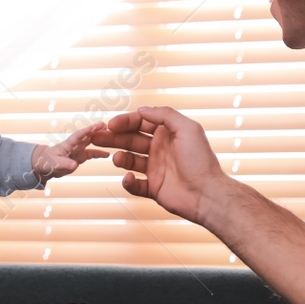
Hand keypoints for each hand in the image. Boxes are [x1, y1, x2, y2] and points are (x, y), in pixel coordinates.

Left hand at [30, 123, 110, 182]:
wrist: (44, 165)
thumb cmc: (47, 162)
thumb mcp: (55, 164)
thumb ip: (65, 164)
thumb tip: (74, 165)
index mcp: (69, 143)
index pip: (81, 134)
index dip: (90, 129)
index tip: (100, 125)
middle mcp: (75, 144)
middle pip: (88, 135)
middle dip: (98, 130)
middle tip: (109, 126)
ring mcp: (79, 149)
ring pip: (91, 142)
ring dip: (101, 139)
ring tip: (113, 137)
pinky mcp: (80, 156)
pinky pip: (92, 153)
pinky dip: (100, 153)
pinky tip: (108, 154)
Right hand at [88, 106, 225, 223]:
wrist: (207, 194)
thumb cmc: (200, 160)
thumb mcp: (187, 128)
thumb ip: (165, 115)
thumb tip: (142, 109)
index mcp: (167, 134)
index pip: (140, 123)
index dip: (124, 122)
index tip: (110, 124)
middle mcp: (160, 149)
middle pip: (131, 140)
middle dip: (114, 138)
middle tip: (97, 138)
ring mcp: (155, 169)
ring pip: (130, 160)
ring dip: (120, 158)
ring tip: (116, 159)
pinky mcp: (153, 188)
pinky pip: (134, 184)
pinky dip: (128, 182)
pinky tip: (129, 178)